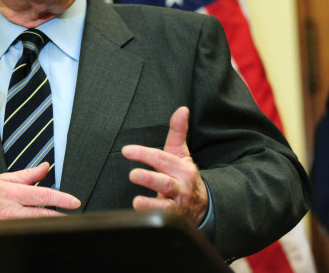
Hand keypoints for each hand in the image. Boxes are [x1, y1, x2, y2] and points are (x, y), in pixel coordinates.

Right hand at [0, 162, 80, 222]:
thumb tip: (45, 167)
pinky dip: (35, 228)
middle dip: (61, 216)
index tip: (74, 202)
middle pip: (42, 215)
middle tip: (74, 216)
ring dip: (48, 223)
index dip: (61, 199)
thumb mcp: (4, 178)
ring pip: (35, 225)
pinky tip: (41, 225)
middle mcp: (11, 210)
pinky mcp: (4, 232)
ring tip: (61, 220)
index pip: (42, 195)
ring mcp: (7, 224)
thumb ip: (27, 174)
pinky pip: (24, 230)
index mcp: (12, 193)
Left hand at [121, 106, 207, 225]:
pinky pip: (163, 219)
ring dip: (150, 204)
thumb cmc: (184, 174)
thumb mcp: (181, 153)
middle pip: (164, 182)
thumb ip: (178, 131)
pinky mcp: (174, 218)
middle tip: (133, 174)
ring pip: (165, 205)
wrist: (202, 204)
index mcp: (182, 167)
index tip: (126, 150)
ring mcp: (178, 204)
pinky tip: (139, 213)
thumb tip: (182, 109)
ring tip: (136, 201)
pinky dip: (152, 216)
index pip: (161, 158)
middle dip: (149, 179)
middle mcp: (181, 186)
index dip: (143, 153)